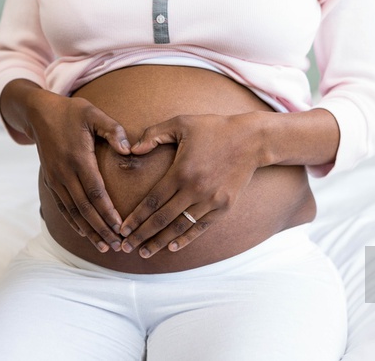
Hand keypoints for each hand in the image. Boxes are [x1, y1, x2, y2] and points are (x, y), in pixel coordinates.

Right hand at [21, 88, 130, 251]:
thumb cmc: (71, 112)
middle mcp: (65, 173)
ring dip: (88, 231)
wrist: (39, 113)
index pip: (95, 192)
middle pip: (85, 208)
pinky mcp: (51, 181)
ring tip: (104, 246)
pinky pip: (63, 207)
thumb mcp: (93, 113)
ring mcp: (56, 179)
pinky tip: (84, 234)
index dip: (108, 212)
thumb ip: (112, 129)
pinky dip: (74, 223)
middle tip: (118, 245)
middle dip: (101, 229)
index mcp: (78, 158)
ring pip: (73, 212)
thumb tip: (129, 149)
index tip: (121, 227)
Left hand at [119, 113, 262, 257]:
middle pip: (162, 219)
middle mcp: (194, 189)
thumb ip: (153, 134)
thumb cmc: (214, 128)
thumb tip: (132, 149)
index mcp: (181, 171)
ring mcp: (211, 200)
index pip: (152, 201)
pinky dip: (186, 239)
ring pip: (180, 227)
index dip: (136, 218)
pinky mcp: (224, 206)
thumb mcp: (181, 123)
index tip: (122, 229)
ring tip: (145, 252)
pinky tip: (172, 247)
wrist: (252, 139)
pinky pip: (201, 227)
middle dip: (142, 235)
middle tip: (125, 247)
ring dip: (160, 241)